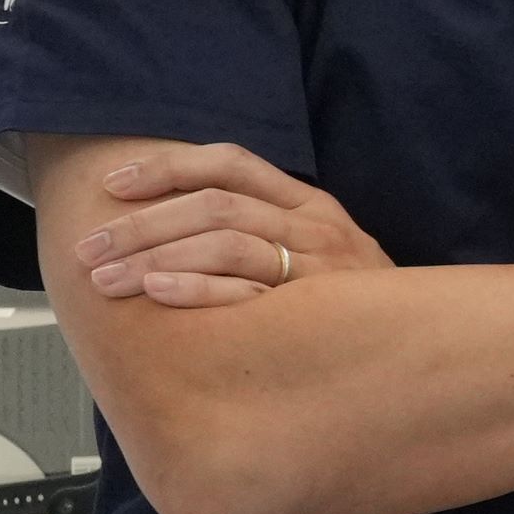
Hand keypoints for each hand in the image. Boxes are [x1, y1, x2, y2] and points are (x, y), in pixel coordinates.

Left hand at [62, 143, 394, 307]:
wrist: (424, 348)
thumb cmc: (350, 308)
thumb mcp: (315, 254)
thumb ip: (259, 231)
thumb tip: (166, 220)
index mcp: (309, 204)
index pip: (231, 165)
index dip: (168, 168)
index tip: (113, 185)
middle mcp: (317, 227)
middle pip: (215, 205)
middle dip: (141, 225)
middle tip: (89, 248)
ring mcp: (322, 268)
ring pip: (226, 241)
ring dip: (155, 255)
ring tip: (106, 278)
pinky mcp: (322, 310)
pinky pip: (249, 291)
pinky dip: (198, 289)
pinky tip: (159, 291)